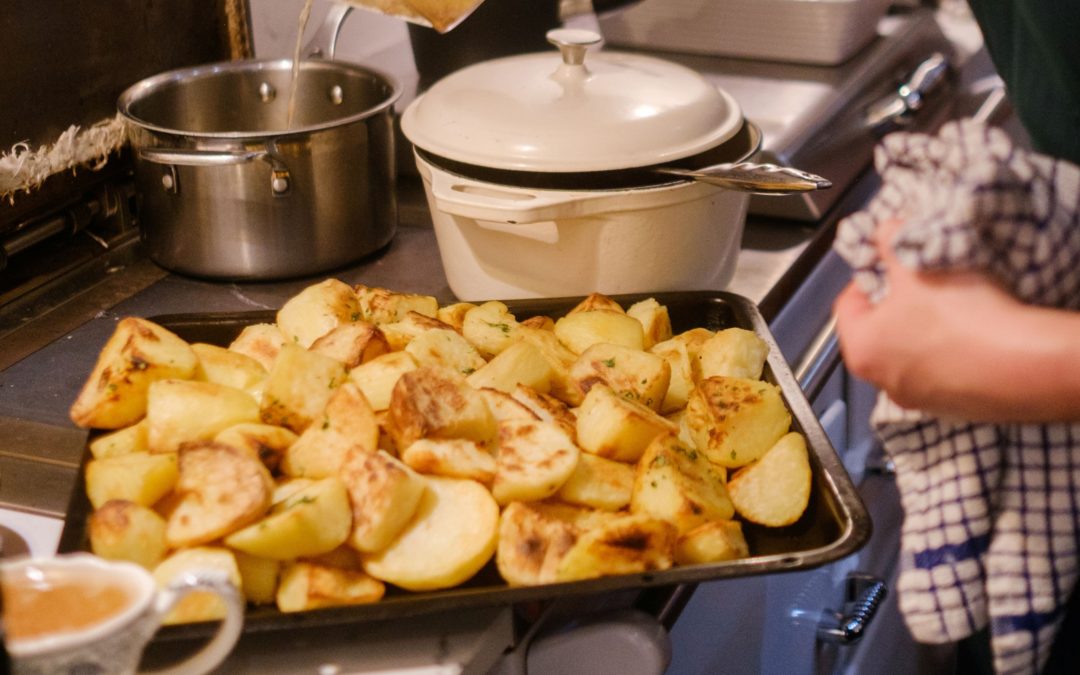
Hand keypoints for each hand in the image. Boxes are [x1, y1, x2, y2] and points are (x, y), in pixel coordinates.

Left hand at [833, 219, 1079, 422]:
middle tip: (922, 283)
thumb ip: (890, 242)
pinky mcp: (951, 408)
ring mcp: (916, 399)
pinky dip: (950, 353)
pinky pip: (941, 372)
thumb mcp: (917, 266)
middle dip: (896, 303)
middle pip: (878, 331)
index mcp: (862, 349)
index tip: (890, 265)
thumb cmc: (961, 315)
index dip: (868, 277)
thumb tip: (882, 231)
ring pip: (910, 353)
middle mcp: (881, 382)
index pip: (847, 305)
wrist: (1023, 364)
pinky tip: (972, 335)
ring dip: (923, 329)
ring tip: (952, 307)